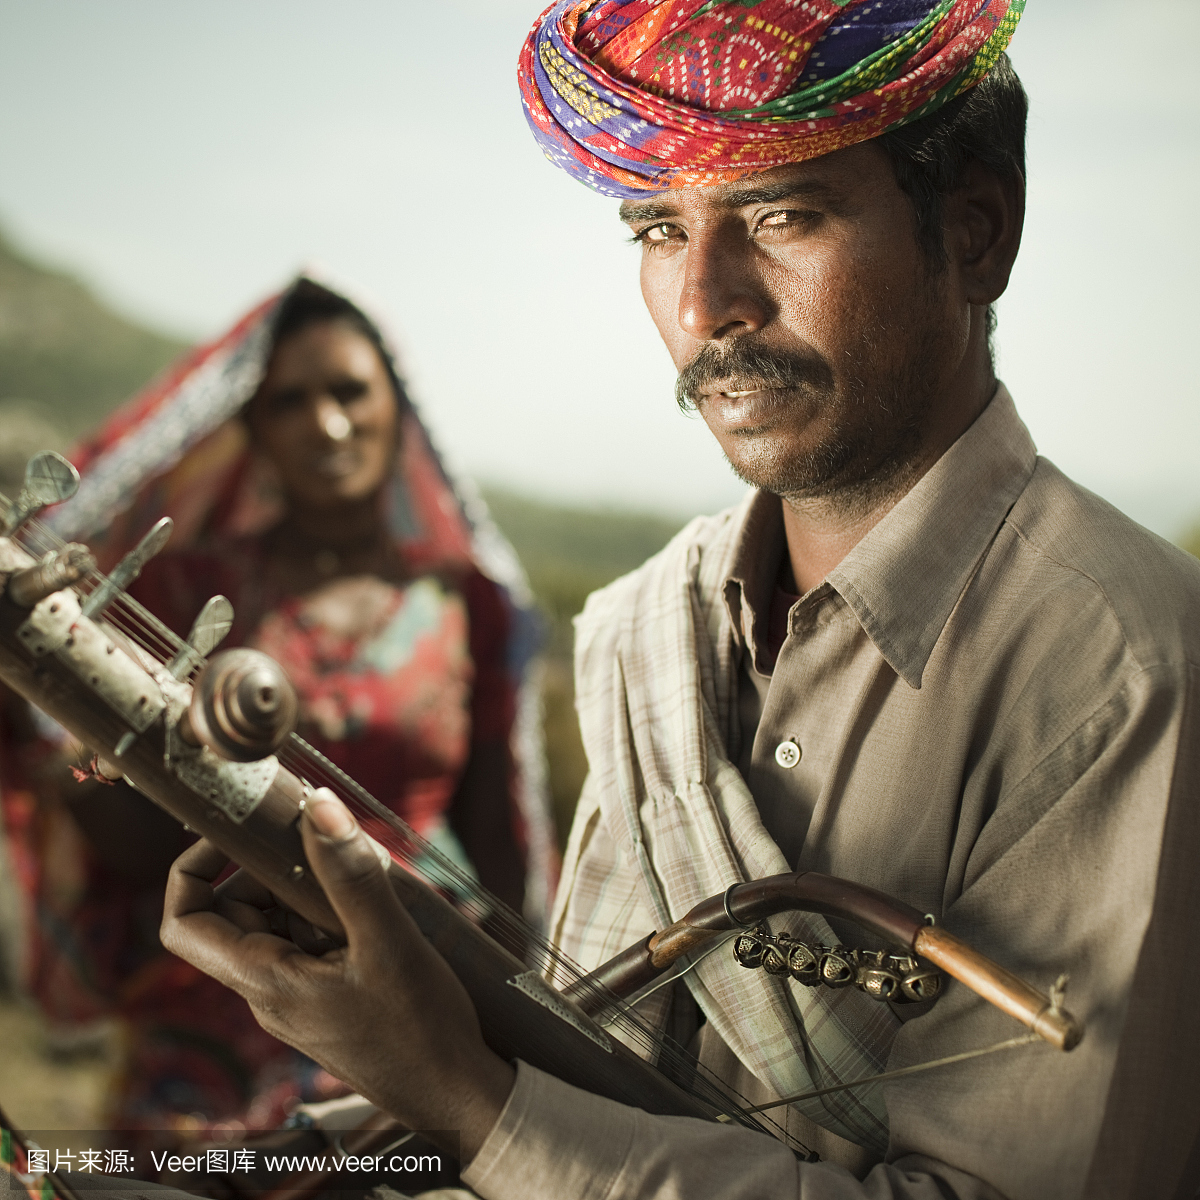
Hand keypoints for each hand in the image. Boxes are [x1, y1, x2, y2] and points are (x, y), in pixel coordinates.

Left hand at [160, 789, 515, 1158]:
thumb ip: (350, 875)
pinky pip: (312, 939)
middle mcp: (270, 989)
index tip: (237, 830)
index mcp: (264, 981)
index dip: (193, 868)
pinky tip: (378, 907)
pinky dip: (335, 911)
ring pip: (280, 921)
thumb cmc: (421, 1030)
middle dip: (273, 868)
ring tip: (364, 878)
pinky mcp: (328, 996)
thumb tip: (317, 804)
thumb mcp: (388, 943)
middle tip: (326, 844)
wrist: (455, 1094)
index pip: (185, 923)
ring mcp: (298, 995)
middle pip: (237, 911)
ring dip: (312, 888)